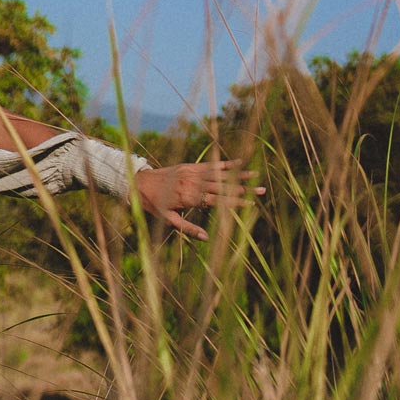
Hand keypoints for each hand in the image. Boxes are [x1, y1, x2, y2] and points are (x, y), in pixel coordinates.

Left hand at [136, 159, 262, 239]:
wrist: (137, 182)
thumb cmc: (152, 204)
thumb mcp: (166, 220)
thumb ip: (188, 228)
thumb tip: (206, 238)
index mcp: (189, 198)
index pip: (217, 201)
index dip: (235, 203)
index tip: (251, 204)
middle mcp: (192, 184)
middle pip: (223, 187)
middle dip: (244, 189)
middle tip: (262, 190)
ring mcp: (191, 173)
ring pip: (219, 174)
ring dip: (238, 174)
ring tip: (256, 174)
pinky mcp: (189, 166)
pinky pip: (209, 164)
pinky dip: (224, 163)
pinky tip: (238, 162)